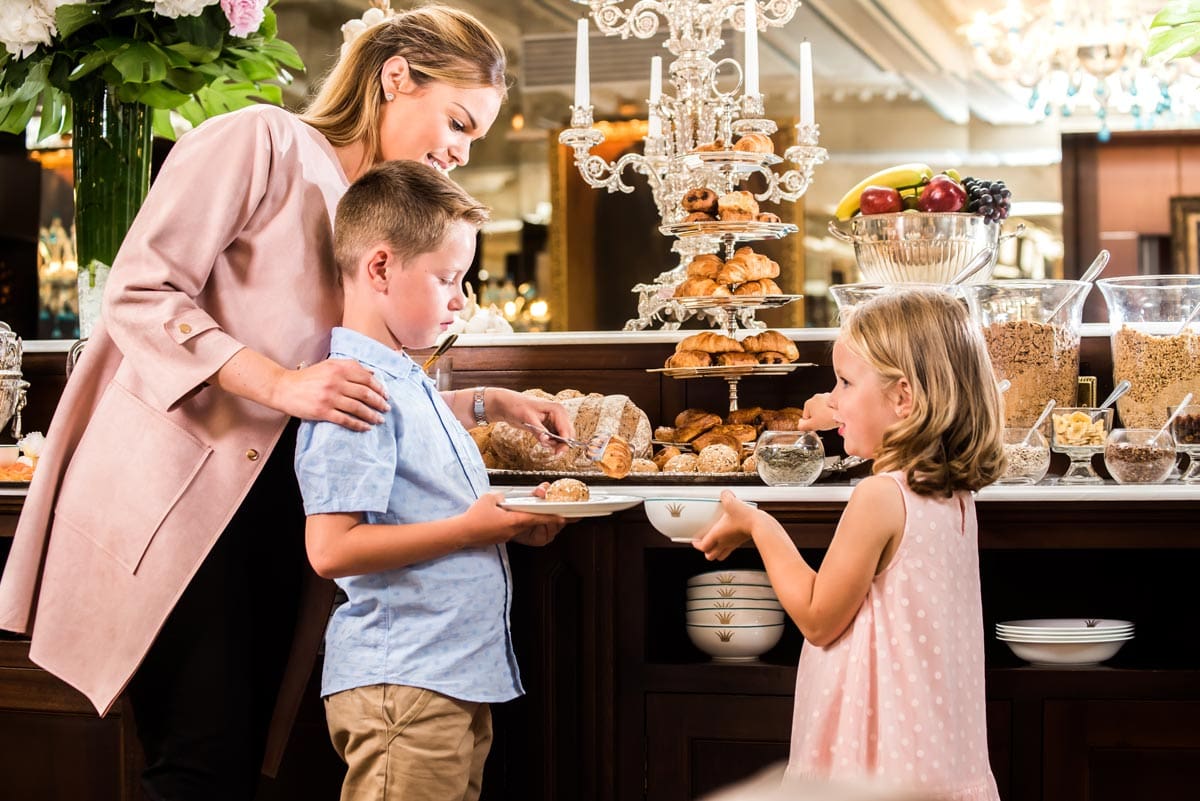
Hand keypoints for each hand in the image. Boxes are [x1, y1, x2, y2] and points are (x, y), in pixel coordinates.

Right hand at [272, 359, 388, 430]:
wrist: (284, 388)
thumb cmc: (308, 377)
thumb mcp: (329, 366)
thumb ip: (350, 366)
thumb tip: (373, 374)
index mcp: (339, 368)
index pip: (366, 378)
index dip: (379, 388)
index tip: (386, 395)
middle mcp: (335, 381)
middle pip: (365, 393)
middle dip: (379, 402)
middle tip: (386, 409)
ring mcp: (329, 397)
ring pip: (358, 408)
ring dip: (372, 415)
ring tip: (380, 420)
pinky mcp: (323, 411)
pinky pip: (346, 420)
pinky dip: (358, 425)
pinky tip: (366, 428)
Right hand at [462, 492, 565, 546]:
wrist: (462, 533)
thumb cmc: (475, 516)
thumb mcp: (490, 499)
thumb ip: (501, 497)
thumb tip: (505, 498)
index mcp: (514, 521)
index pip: (537, 518)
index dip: (551, 517)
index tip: (563, 517)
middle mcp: (513, 530)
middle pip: (531, 522)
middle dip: (539, 516)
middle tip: (547, 510)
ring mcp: (507, 536)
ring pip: (521, 526)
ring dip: (525, 519)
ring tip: (520, 512)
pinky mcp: (500, 538)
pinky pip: (511, 529)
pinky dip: (514, 523)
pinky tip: (505, 517)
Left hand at [488, 389, 574, 453]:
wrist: (508, 406)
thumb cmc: (517, 407)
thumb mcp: (527, 418)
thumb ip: (538, 430)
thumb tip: (546, 440)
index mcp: (557, 410)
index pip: (566, 430)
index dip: (564, 442)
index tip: (557, 452)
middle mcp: (559, 415)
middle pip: (568, 435)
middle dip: (559, 444)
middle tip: (547, 447)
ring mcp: (555, 421)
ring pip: (562, 438)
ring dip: (553, 444)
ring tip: (540, 441)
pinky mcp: (550, 426)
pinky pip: (555, 438)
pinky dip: (549, 442)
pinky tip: (540, 439)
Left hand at [692, 490, 759, 560]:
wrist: (761, 525)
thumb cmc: (745, 517)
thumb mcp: (731, 501)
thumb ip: (726, 495)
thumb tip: (725, 493)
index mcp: (717, 535)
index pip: (702, 546)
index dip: (696, 545)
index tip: (694, 540)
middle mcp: (724, 542)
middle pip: (710, 556)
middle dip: (705, 551)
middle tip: (704, 542)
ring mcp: (733, 544)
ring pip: (721, 555)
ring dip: (716, 551)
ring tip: (715, 543)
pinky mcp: (741, 542)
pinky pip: (731, 549)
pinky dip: (727, 546)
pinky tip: (729, 536)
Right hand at [795, 392, 835, 431]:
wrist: (844, 412)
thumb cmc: (829, 417)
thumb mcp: (813, 425)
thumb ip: (803, 426)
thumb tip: (800, 425)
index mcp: (808, 403)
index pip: (806, 417)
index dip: (811, 423)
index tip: (817, 426)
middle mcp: (816, 397)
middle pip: (814, 412)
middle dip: (819, 418)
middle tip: (825, 423)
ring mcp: (826, 396)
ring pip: (823, 409)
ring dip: (826, 414)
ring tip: (831, 420)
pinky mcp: (835, 397)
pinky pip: (831, 406)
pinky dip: (832, 411)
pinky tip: (836, 416)